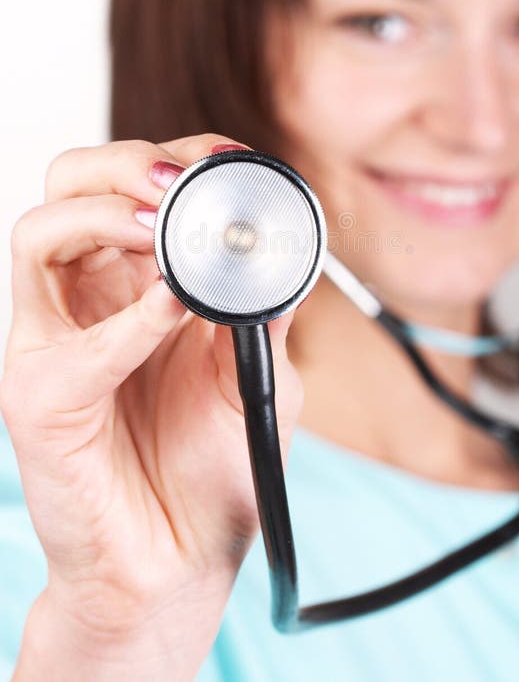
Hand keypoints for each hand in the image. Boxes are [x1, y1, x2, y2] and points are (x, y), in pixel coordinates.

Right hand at [1, 135, 303, 678]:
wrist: (181, 563)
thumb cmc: (213, 468)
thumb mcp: (258, 371)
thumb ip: (263, 306)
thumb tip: (281, 237)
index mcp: (136, 280)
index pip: (132, 185)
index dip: (176, 159)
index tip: (227, 156)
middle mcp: (88, 297)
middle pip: (70, 185)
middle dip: (123, 165)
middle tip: (177, 185)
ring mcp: (53, 339)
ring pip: (40, 232)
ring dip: (107, 216)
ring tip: (165, 233)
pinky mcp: (36, 395)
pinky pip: (67, 341)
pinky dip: (126, 320)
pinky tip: (173, 313)